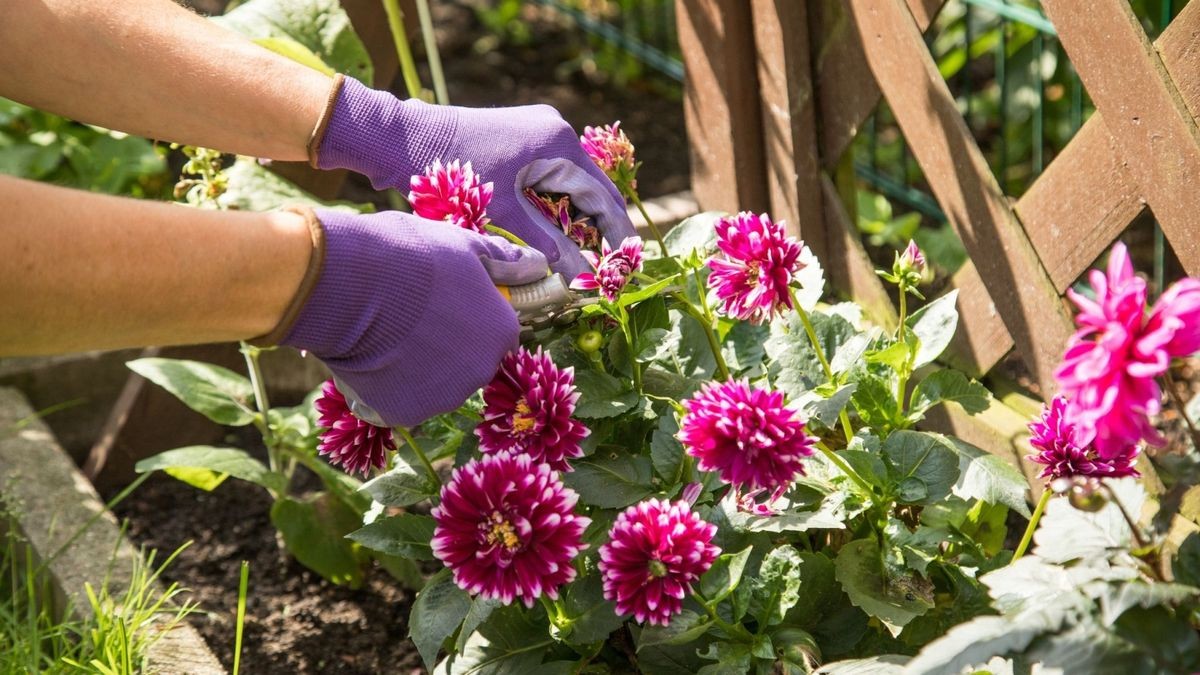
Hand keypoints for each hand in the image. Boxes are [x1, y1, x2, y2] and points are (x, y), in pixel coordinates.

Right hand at [277, 208, 547, 427]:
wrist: (348, 285)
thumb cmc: (409, 254)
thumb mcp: (462, 244)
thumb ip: (504, 260)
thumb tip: (539, 264)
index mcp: (502, 331)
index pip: (495, 332)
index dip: (468, 317)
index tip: (442, 303)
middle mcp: (482, 371)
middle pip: (467, 362)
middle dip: (445, 346)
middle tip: (409, 318)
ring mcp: (443, 398)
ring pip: (434, 385)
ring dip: (418, 368)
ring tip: (384, 334)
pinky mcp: (404, 413)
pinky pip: (400, 400)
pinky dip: (388, 386)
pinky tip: (370, 357)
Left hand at [310, 76, 635, 280]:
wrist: (402, 138)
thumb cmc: (451, 171)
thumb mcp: (504, 212)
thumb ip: (546, 243)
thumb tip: (580, 276)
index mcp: (558, 142)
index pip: (601, 195)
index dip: (614, 232)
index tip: (624, 264)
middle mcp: (555, 131)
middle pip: (591, 188)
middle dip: (599, 228)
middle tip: (609, 267)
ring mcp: (538, 133)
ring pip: (570, 185)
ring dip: (577, 220)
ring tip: (586, 258)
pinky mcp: (522, 141)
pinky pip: (551, 178)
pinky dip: (555, 207)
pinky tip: (557, 236)